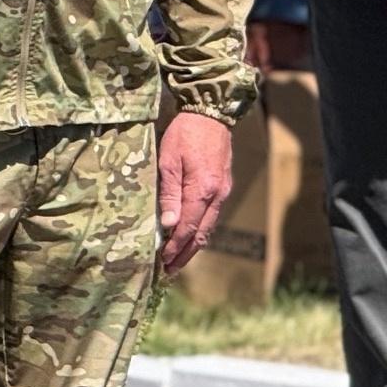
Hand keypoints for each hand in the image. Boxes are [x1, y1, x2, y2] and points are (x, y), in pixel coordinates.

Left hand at [157, 111, 233, 275]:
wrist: (211, 115)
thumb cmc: (184, 134)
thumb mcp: (169, 161)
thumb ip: (169, 194)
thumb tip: (168, 225)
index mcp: (203, 190)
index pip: (188, 228)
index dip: (175, 247)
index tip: (162, 262)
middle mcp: (217, 196)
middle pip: (201, 234)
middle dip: (186, 254)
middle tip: (169, 271)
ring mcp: (223, 193)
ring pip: (208, 227)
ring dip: (193, 245)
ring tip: (178, 260)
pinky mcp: (223, 187)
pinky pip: (212, 216)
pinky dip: (200, 230)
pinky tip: (190, 237)